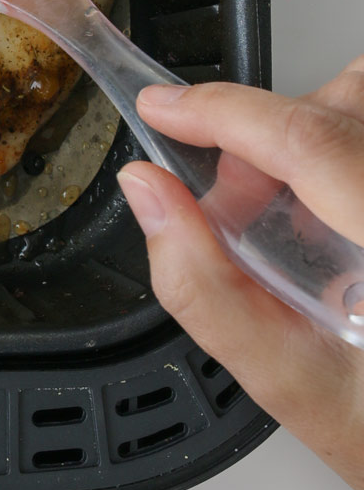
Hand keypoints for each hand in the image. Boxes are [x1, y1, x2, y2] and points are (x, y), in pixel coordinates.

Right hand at [117, 57, 363, 489]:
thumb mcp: (290, 383)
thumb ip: (203, 288)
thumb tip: (147, 189)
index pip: (309, 140)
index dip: (220, 112)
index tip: (162, 108)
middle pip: (343, 105)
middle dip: (268, 133)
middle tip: (240, 204)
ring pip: (358, 109)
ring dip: (304, 142)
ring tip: (286, 221)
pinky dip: (331, 157)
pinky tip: (323, 223)